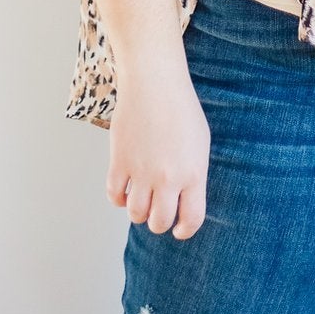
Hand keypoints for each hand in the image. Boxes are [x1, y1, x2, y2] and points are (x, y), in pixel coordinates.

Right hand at [106, 54, 211, 239]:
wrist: (155, 83)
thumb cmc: (181, 109)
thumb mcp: (200, 143)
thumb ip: (193, 174)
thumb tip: (183, 200)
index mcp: (193, 173)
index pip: (192, 219)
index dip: (185, 230)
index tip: (179, 229)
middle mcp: (167, 177)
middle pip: (159, 222)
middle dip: (159, 222)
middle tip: (158, 213)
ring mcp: (142, 171)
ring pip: (135, 214)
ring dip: (138, 212)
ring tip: (142, 199)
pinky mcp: (119, 162)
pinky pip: (115, 196)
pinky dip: (119, 198)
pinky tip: (125, 189)